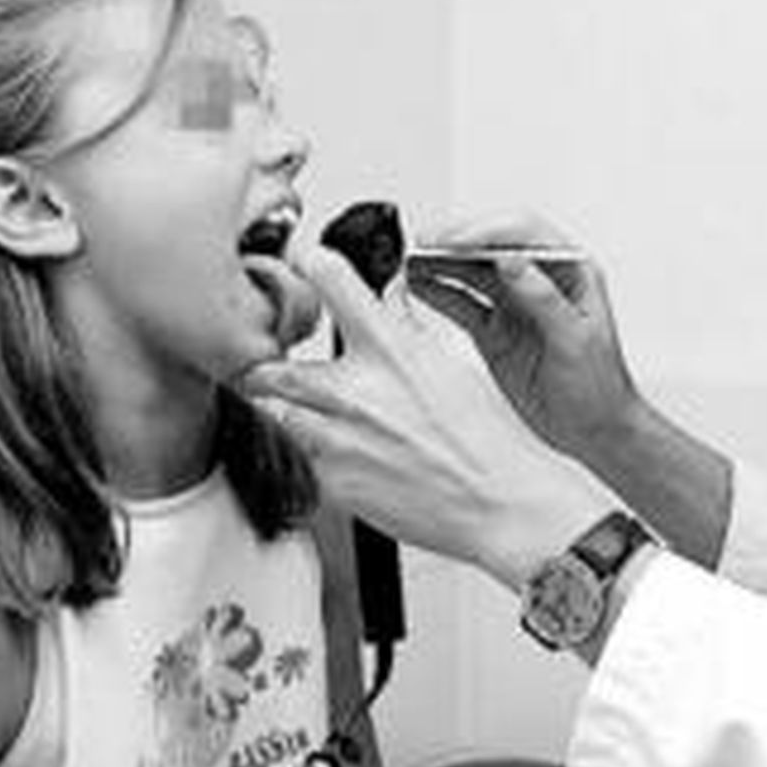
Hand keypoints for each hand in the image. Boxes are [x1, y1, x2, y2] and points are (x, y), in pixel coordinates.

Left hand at [239, 244, 612, 590]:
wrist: (499, 503)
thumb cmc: (487, 439)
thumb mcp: (451, 363)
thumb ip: (406, 328)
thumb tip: (388, 299)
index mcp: (390, 349)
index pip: (329, 278)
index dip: (306, 263)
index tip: (300, 263)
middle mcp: (356, 390)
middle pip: (268, 367)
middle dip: (267, 370)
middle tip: (278, 372)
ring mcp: (338, 439)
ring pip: (273, 415)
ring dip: (284, 413)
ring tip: (311, 418)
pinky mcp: (333, 482)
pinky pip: (298, 460)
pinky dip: (309, 454)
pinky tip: (342, 455)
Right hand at [405, 215, 641, 468]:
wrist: (594, 430)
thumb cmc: (601, 385)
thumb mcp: (576, 340)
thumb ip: (543, 298)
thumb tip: (512, 260)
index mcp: (571, 271)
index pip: (525, 234)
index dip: (489, 231)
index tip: (458, 241)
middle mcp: (540, 280)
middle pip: (492, 246)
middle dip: (457, 241)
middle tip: (426, 245)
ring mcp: (514, 304)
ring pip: (472, 271)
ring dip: (441, 263)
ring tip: (411, 260)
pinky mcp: (495, 330)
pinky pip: (462, 303)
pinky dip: (439, 293)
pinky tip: (418, 285)